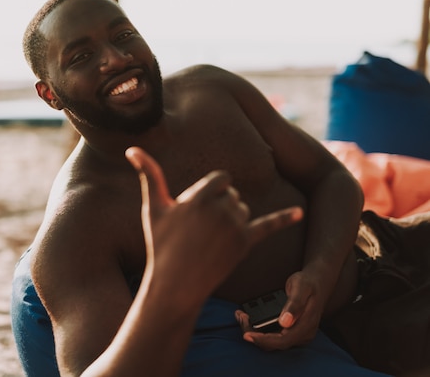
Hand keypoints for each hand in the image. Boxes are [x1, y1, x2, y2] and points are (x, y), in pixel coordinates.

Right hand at [125, 146, 302, 303]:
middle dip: (220, 206)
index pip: (221, 178)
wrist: (176, 283)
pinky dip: (284, 218)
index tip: (199, 208)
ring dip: (232, 218)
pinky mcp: (245, 243)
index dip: (212, 191)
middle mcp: (221, 208)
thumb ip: (149, 175)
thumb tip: (131, 147)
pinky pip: (269, 226)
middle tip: (200, 229)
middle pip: (232, 193)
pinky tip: (299, 213)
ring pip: (243, 209)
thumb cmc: (160, 245)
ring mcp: (235, 226)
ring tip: (211, 238)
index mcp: (200, 196)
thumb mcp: (153, 208)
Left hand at [236, 271, 323, 349]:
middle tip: (241, 318)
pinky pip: (274, 335)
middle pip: (275, 343)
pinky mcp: (291, 330)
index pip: (283, 341)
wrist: (317, 282)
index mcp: (306, 326)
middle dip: (254, 334)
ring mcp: (297, 333)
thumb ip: (294, 304)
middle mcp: (302, 334)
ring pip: (272, 341)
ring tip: (242, 316)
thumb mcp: (301, 288)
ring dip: (254, 331)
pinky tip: (249, 318)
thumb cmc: (308, 283)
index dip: (264, 340)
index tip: (248, 334)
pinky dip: (259, 329)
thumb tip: (285, 322)